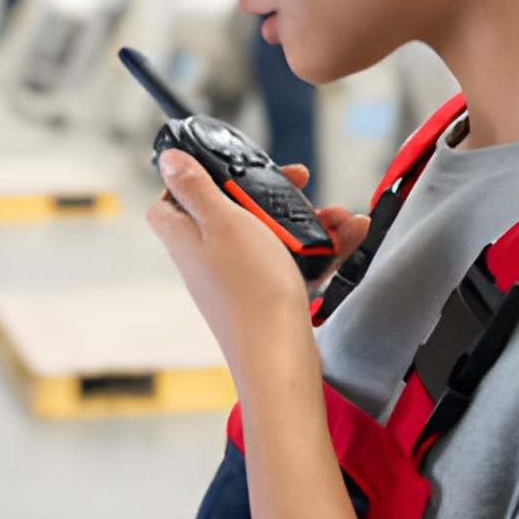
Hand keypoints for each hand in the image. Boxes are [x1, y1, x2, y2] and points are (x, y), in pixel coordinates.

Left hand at [148, 155, 369, 360]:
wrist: (281, 358)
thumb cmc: (249, 291)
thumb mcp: (222, 222)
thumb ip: (196, 188)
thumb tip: (167, 160)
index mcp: (187, 236)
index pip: (172, 200)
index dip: (193, 180)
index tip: (224, 170)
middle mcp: (208, 257)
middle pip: (231, 211)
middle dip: (270, 192)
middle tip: (299, 182)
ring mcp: (238, 278)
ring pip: (270, 234)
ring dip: (306, 220)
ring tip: (339, 216)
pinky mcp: (267, 295)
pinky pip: (291, 261)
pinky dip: (319, 247)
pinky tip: (351, 232)